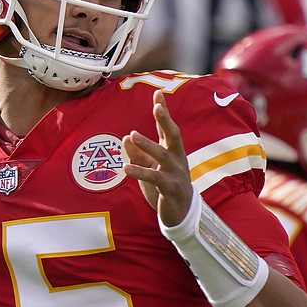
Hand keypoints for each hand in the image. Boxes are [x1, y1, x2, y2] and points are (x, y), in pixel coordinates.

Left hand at [121, 89, 192, 227]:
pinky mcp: (171, 188)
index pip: (167, 128)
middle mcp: (177, 158)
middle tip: (156, 107)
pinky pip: (155, 178)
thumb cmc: (164, 186)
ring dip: (147, 145)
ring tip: (132, 134)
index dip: (163, 111)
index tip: (158, 93)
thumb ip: (138, 154)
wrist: (181, 213)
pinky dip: (140, 172)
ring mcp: (176, 173)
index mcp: (172, 151)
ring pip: (162, 156)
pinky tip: (125, 168)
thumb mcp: (149, 168)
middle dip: (165, 120)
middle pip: (173, 135)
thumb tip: (125, 137)